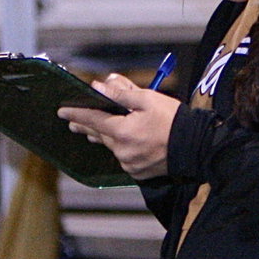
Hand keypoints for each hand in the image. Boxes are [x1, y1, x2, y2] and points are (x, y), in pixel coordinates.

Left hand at [57, 72, 178, 179]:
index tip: (62, 110)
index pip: (92, 120)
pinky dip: (121, 148)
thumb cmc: (174, 121)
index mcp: (122, 131)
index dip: (76, 113)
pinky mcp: (138, 172)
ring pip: (111, 146)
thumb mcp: (148, 99)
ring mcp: (129, 164)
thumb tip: (100, 86)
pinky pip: (123, 158)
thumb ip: (121, 93)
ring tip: (98, 130)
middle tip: (73, 122)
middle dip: (86, 126)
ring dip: (106, 136)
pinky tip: (125, 142)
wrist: (197, 147)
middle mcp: (122, 151)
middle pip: (99, 135)